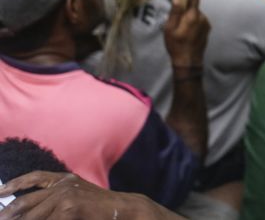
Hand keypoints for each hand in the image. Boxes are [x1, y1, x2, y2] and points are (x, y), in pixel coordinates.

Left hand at [0, 171, 174, 218]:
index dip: (13, 185)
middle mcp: (63, 185)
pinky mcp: (69, 209)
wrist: (123, 209)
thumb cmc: (100, 208)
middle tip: (1, 219)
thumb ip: (56, 198)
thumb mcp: (77, 197)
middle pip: (26, 200)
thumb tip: (31, 209)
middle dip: (9, 213)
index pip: (34, 178)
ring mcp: (65, 196)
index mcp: (65, 179)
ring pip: (32, 215)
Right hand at [163, 0, 209, 68]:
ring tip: (181, 28)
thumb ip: (175, 12)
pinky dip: (193, 23)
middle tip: (176, 19)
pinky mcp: (207, 29)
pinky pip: (199, 21)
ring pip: (196, 14)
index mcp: (193, 15)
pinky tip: (187, 32)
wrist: (188, 61)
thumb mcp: (170, 28)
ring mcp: (206, 23)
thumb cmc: (176, 45)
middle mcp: (202, 17)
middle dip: (185, 9)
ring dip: (189, 17)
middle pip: (194, 6)